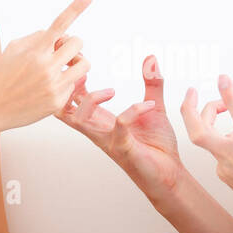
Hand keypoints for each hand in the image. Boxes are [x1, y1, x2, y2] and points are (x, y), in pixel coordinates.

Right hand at [0, 0, 92, 131]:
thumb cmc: (1, 76)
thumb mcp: (12, 50)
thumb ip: (36, 38)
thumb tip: (58, 34)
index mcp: (34, 51)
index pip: (59, 25)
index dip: (76, 8)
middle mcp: (46, 67)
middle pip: (77, 44)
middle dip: (72, 45)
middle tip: (61, 51)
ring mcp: (54, 85)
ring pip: (84, 65)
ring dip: (76, 62)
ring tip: (63, 66)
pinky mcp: (58, 101)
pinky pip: (73, 84)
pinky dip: (65, 83)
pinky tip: (49, 88)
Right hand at [57, 54, 186, 200]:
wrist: (170, 174)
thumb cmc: (156, 145)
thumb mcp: (154, 107)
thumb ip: (152, 83)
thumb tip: (150, 57)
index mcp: (100, 119)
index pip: (71, 96)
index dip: (70, 76)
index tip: (79, 57)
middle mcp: (97, 129)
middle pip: (62, 108)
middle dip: (66, 86)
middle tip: (81, 70)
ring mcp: (108, 140)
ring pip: (79, 120)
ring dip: (91, 99)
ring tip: (112, 91)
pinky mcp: (124, 148)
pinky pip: (120, 125)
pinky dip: (133, 110)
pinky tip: (149, 105)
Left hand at [181, 62, 232, 232]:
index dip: (230, 96)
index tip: (222, 78)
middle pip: (200, 134)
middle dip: (189, 110)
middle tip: (191, 91)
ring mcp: (229, 169)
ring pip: (205, 139)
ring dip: (207, 119)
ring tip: (219, 108)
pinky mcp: (223, 175)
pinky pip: (215, 151)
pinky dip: (221, 139)